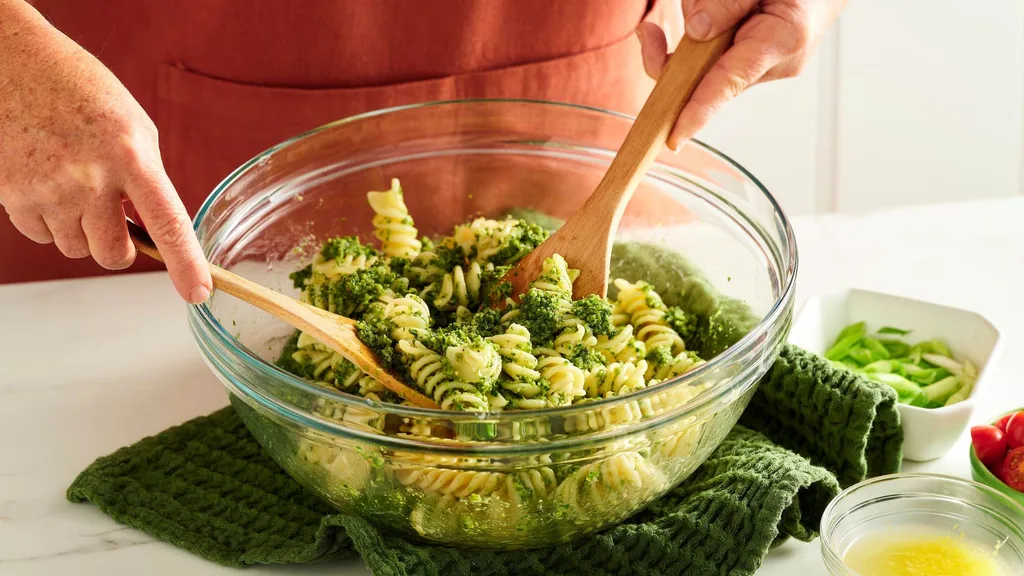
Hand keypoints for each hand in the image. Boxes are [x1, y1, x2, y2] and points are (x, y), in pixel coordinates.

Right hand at [0, 2, 211, 302]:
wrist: (14, 63)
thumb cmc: (82, 91)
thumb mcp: (135, 127)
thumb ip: (147, 178)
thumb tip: (157, 230)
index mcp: (131, 155)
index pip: (167, 223)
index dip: (185, 263)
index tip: (199, 291)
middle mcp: (89, 177)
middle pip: (112, 254)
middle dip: (118, 248)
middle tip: (115, 220)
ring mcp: (47, 188)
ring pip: (75, 249)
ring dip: (82, 231)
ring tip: (76, 188)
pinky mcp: (11, 194)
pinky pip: (41, 237)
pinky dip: (49, 222)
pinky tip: (48, 184)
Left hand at [638, 0, 846, 148]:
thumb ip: (729, 2)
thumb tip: (695, 31)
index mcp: (784, 39)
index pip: (729, 81)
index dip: (698, 111)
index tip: (673, 137)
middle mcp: (776, 63)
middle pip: (706, 76)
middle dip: (676, 53)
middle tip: (648, 33)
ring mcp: (767, 67)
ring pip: (706, 65)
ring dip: (694, 34)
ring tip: (717, 2)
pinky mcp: (756, 63)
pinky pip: (714, 59)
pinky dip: (701, 38)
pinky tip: (705, 13)